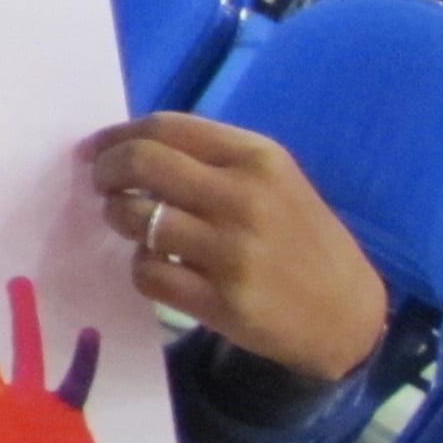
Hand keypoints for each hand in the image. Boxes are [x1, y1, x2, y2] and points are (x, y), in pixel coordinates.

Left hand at [89, 114, 389, 383]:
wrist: (346, 314)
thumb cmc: (298, 237)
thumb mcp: (273, 181)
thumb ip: (210, 159)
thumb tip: (127, 146)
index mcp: (259, 158)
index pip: (166, 128)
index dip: (118, 135)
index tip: (96, 149)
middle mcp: (246, 198)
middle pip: (142, 163)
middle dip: (106, 170)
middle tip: (102, 184)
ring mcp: (233, 252)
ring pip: (136, 217)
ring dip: (118, 217)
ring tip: (130, 223)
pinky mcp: (221, 301)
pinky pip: (146, 272)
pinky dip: (141, 266)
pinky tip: (158, 264)